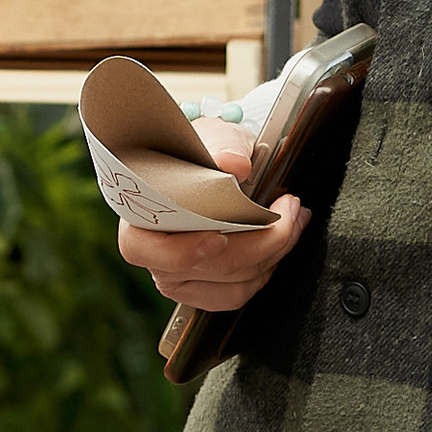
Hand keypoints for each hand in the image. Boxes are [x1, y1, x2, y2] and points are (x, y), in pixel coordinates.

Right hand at [117, 127, 307, 310]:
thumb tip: (235, 163)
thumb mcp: (210, 137)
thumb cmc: (197, 154)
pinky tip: (277, 246)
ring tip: (293, 221)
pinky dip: (265, 271)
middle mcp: (152, 255)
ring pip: (232, 284)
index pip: (143, 248)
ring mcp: (175, 278)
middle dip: (264, 239)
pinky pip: (237, 295)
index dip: (182, 250)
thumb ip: (222, 146)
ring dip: (273, 254)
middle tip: (290, 208)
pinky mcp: (200, 290)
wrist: (203, 166)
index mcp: (138, 217)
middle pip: (211, 265)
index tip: (219, 236)